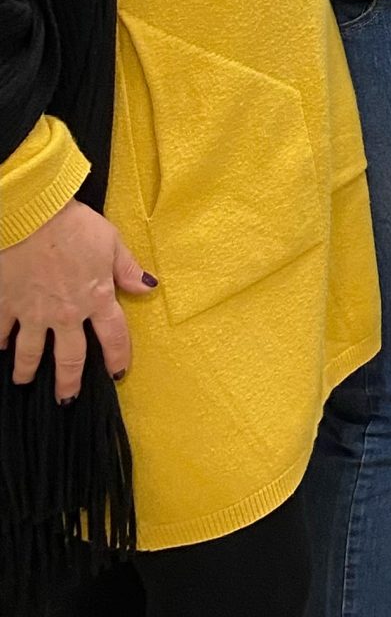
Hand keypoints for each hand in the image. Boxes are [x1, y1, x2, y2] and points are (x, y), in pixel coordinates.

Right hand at [0, 201, 154, 401]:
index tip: (118, 374)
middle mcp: (65, 314)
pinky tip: (0, 348)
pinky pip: (1, 331)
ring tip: (24, 382)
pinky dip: (0, 341)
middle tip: (66, 399)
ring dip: (27, 370)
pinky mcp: (5, 304)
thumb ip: (127, 269)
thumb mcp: (111, 241)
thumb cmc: (75, 225)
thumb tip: (148, 287)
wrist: (32, 216)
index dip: (118, 357)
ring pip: (29, 353)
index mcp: (96, 298)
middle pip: (69, 358)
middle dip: (68, 382)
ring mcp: (32, 313)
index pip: (113, 337)